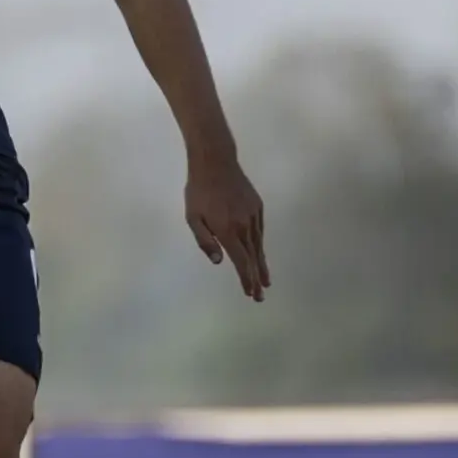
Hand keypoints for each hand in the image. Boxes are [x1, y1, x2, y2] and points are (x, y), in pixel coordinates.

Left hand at [185, 156, 269, 300]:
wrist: (216, 161)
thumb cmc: (198, 191)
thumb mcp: (193, 218)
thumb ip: (205, 241)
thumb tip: (218, 262)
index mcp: (226, 230)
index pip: (240, 261)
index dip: (246, 278)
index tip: (251, 292)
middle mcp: (243, 225)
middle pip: (252, 257)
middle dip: (256, 278)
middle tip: (260, 296)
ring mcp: (253, 215)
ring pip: (258, 245)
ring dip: (261, 264)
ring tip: (265, 280)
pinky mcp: (257, 207)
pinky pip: (259, 231)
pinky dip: (260, 245)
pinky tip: (259, 253)